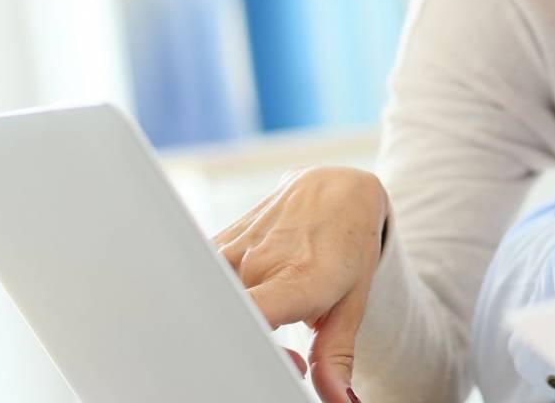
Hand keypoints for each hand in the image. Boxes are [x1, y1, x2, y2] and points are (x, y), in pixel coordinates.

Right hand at [213, 166, 388, 402]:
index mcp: (297, 277)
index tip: (279, 363)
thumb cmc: (349, 247)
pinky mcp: (214, 243)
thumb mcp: (353, 304)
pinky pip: (202, 282)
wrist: (338, 190)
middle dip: (246, 347)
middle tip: (283, 355)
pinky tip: (244, 304)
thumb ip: (336, 357)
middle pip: (226, 319)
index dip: (254, 349)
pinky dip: (216, 303)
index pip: (251, 316)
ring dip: (230, 323)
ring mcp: (230, 249)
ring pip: (208, 301)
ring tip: (269, 325)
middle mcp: (257, 261)